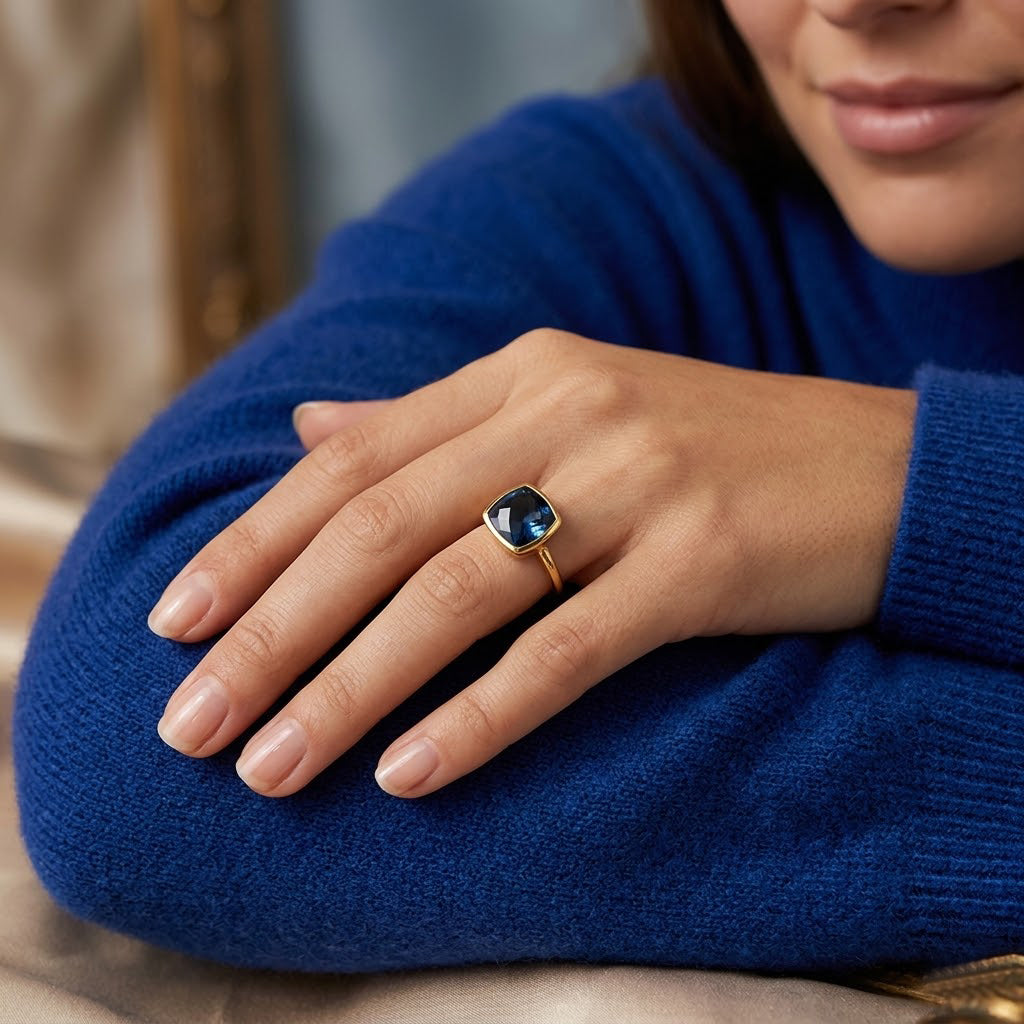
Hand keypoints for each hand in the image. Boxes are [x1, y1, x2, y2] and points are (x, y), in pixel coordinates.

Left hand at [148, 328, 916, 798]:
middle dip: (271, 632)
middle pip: (381, 529)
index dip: (253, 542)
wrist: (875, 464)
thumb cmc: (706, 448)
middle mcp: (567, 413)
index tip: (175, 622)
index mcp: (522, 373)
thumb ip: (433, 422)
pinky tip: (411, 774)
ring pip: (457, 593)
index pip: (352, 460)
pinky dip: (482, 714)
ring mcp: (639, 484)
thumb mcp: (566, 407)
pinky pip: (569, 649)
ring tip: (272, 767)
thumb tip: (309, 427)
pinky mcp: (703, 561)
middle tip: (191, 723)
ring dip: (350, 688)